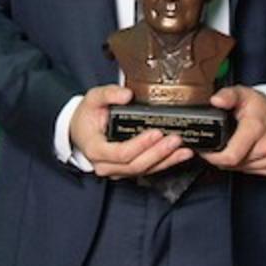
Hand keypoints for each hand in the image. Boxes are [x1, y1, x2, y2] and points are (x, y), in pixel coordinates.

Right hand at [67, 84, 194, 178]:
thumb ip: (108, 93)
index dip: (140, 145)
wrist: (81, 131)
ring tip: (184, 149)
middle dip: (158, 153)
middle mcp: (106, 165)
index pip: (121, 153)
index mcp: (95, 149)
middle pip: (135, 165)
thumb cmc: (86, 116)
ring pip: (144, 170)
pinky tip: (180, 155)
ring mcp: (117, 171)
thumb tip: (127, 94)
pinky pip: (148, 170)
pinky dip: (166, 163)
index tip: (156, 132)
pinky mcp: (128, 171)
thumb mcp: (92, 98)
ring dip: (166, 160)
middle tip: (175, 139)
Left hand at [202, 84, 265, 174]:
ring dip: (229, 161)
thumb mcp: (242, 94)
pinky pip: (247, 171)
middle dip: (219, 157)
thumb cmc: (261, 106)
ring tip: (230, 144)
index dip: (213, 155)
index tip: (206, 149)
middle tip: (214, 146)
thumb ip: (227, 95)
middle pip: (232, 163)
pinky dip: (240, 164)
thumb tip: (216, 100)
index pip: (230, 156)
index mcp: (256, 128)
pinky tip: (240, 151)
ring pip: (238, 169)